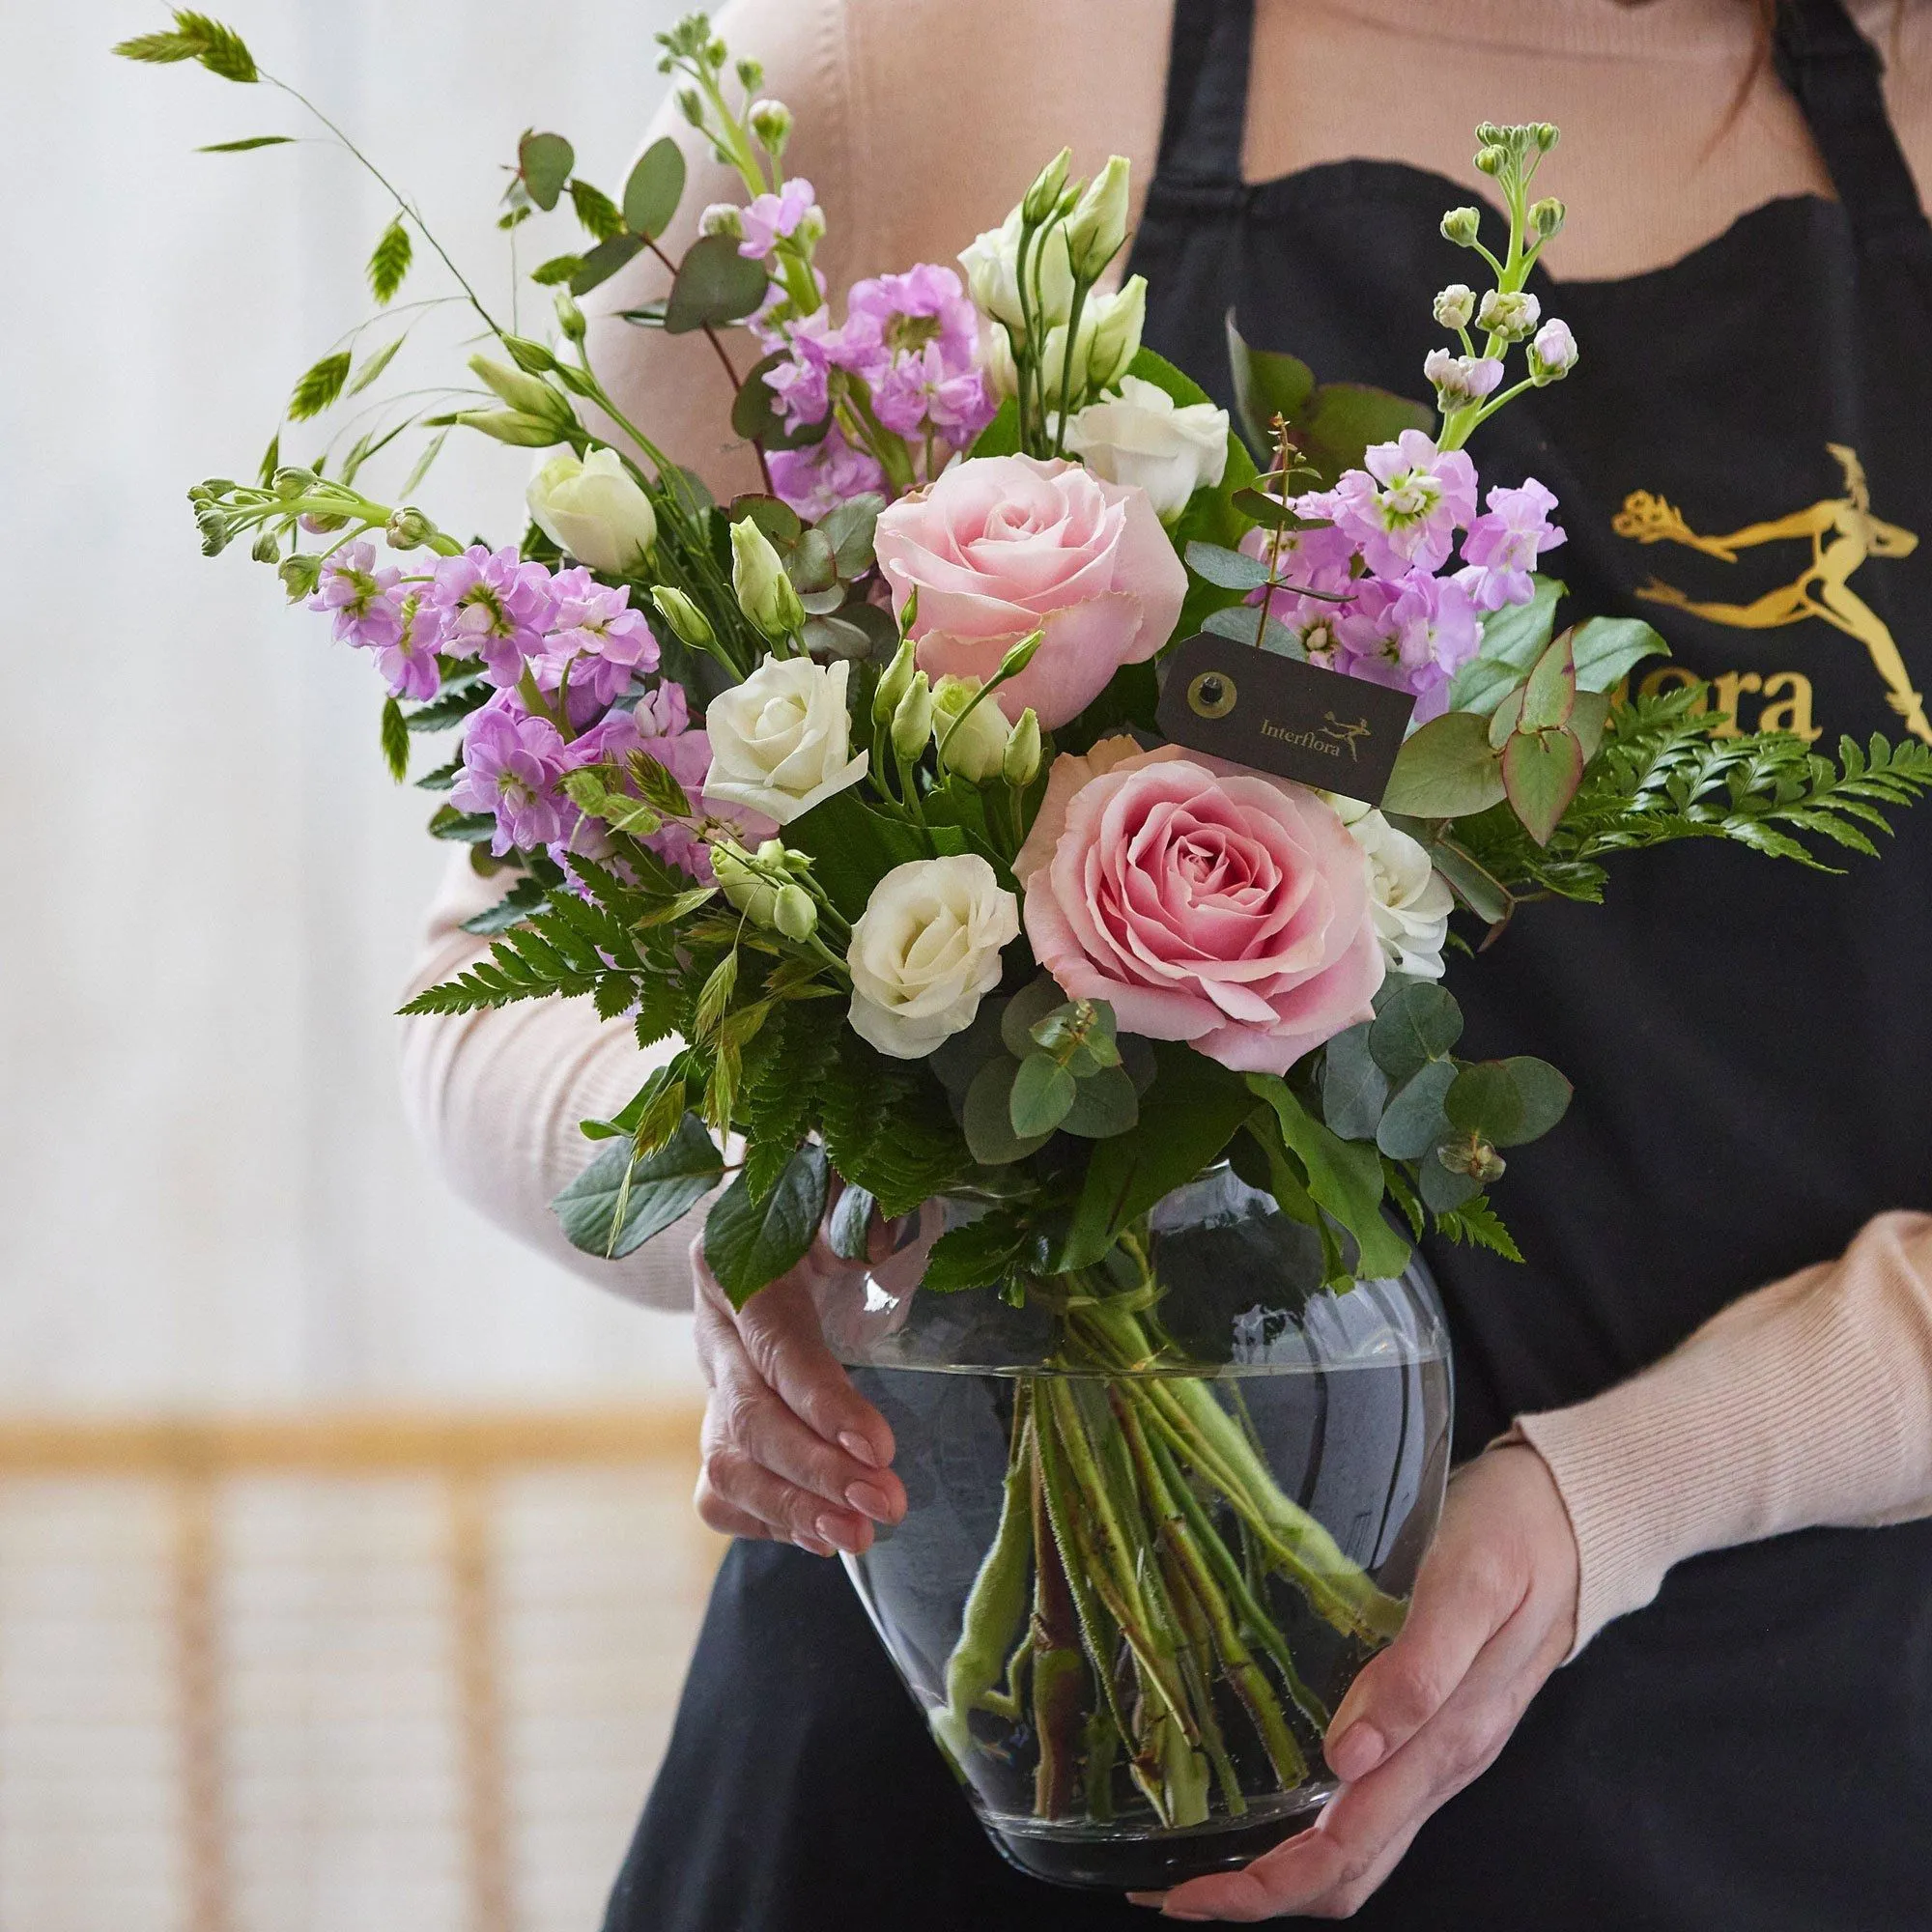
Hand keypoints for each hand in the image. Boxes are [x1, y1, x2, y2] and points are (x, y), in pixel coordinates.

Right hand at [690, 1227, 908, 1557]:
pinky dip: (768, 1521)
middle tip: (884, 1504)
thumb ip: (860, 1209)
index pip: (775, 1345)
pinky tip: (822, 1533)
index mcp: (736, 1265)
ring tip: (859, 1534)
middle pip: (749, 1418)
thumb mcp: (844, 1190)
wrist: (785, 1222)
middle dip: (817, 1471)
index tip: (878, 1448)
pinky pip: (721, 1491)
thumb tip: (878, 1241)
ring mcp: (709, 1384)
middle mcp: (712, 1330)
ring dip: (793, 1510)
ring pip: (725, 1464)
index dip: (822, 1401)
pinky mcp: (718, 1423)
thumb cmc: (828, 1205)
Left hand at [1136, 1444, 1579, 1920]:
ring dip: (1284, 1866)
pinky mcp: (1438, 1724)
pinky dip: (1314, 1824)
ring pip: (1361, 1845)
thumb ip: (1420, 1669)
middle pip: (1349, 1868)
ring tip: (1205, 1855)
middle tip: (1174, 1890)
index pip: (1348, 1850)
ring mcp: (1443, 1749)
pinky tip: (1272, 1796)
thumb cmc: (1517, 1536)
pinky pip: (1374, 1803)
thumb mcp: (1471, 1583)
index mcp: (1446, 1741)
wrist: (1576, 1514)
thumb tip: (1347, 1757)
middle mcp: (1443, 1763)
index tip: (1191, 1892)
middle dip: (1261, 1892)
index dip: (1268, 1885)